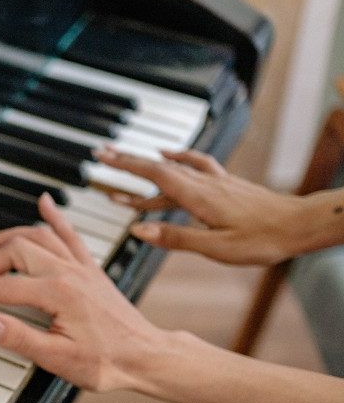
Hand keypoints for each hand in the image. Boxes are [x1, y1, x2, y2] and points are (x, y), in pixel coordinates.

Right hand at [0, 193, 168, 391]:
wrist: (145, 356)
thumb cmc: (107, 362)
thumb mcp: (58, 359)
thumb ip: (20, 339)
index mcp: (58, 293)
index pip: (1, 288)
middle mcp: (70, 272)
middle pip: (17, 250)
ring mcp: (82, 267)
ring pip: (39, 235)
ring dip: (9, 237)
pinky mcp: (91, 269)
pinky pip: (70, 233)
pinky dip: (54, 217)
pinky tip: (44, 203)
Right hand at [97, 148, 307, 264]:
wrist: (300, 225)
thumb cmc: (262, 239)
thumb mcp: (215, 247)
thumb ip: (175, 238)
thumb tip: (139, 230)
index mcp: (198, 198)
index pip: (155, 175)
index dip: (126, 166)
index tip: (103, 158)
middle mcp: (205, 184)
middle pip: (159, 166)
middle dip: (128, 161)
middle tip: (102, 155)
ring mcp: (216, 182)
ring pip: (175, 168)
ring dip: (147, 163)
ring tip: (124, 163)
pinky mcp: (225, 185)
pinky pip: (195, 165)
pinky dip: (178, 158)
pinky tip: (170, 155)